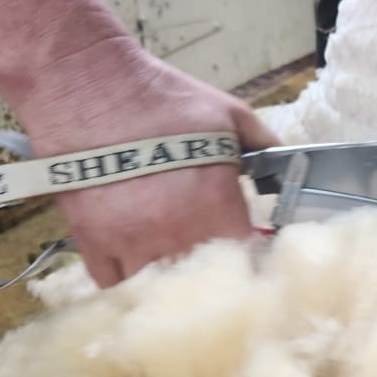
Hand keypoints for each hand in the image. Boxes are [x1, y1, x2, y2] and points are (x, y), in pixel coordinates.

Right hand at [11, 38, 279, 286]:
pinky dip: (129, 284)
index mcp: (214, 207)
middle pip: (204, 282)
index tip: (255, 256)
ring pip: (160, 290)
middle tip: (219, 266)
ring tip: (180, 272)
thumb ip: (264, 145)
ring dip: (173, 285)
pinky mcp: (92, 243)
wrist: (90, 87)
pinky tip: (141, 272)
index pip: (247, 257)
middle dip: (215, 276)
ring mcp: (130, 244)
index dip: (254, 260)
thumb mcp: (231, 115)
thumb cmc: (165, 100)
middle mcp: (175, 234)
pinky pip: (113, 285)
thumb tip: (286, 165)